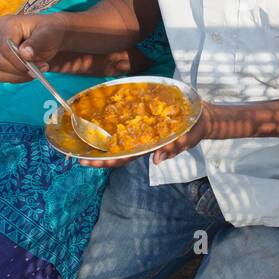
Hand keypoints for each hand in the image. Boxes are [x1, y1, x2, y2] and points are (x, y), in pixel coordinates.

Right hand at [0, 13, 68, 82]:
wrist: (53, 39)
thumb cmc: (51, 33)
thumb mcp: (50, 34)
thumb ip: (38, 42)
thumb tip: (24, 53)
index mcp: (6, 23)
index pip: (5, 48)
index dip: (20, 61)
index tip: (38, 66)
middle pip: (1, 62)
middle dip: (23, 69)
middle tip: (43, 66)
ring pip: (1, 72)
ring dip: (22, 75)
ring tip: (38, 67)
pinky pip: (3, 77)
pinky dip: (18, 78)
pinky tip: (30, 70)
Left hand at [79, 102, 214, 168]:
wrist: (201, 117)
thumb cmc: (194, 129)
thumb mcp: (187, 138)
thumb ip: (174, 147)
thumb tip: (157, 160)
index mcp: (149, 148)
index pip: (125, 158)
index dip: (107, 160)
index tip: (89, 161)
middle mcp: (142, 142)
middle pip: (117, 153)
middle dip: (98, 157)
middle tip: (77, 157)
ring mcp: (142, 132)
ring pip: (119, 141)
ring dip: (102, 144)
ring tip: (82, 142)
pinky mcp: (145, 121)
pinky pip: (128, 125)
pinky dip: (113, 125)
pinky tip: (100, 120)